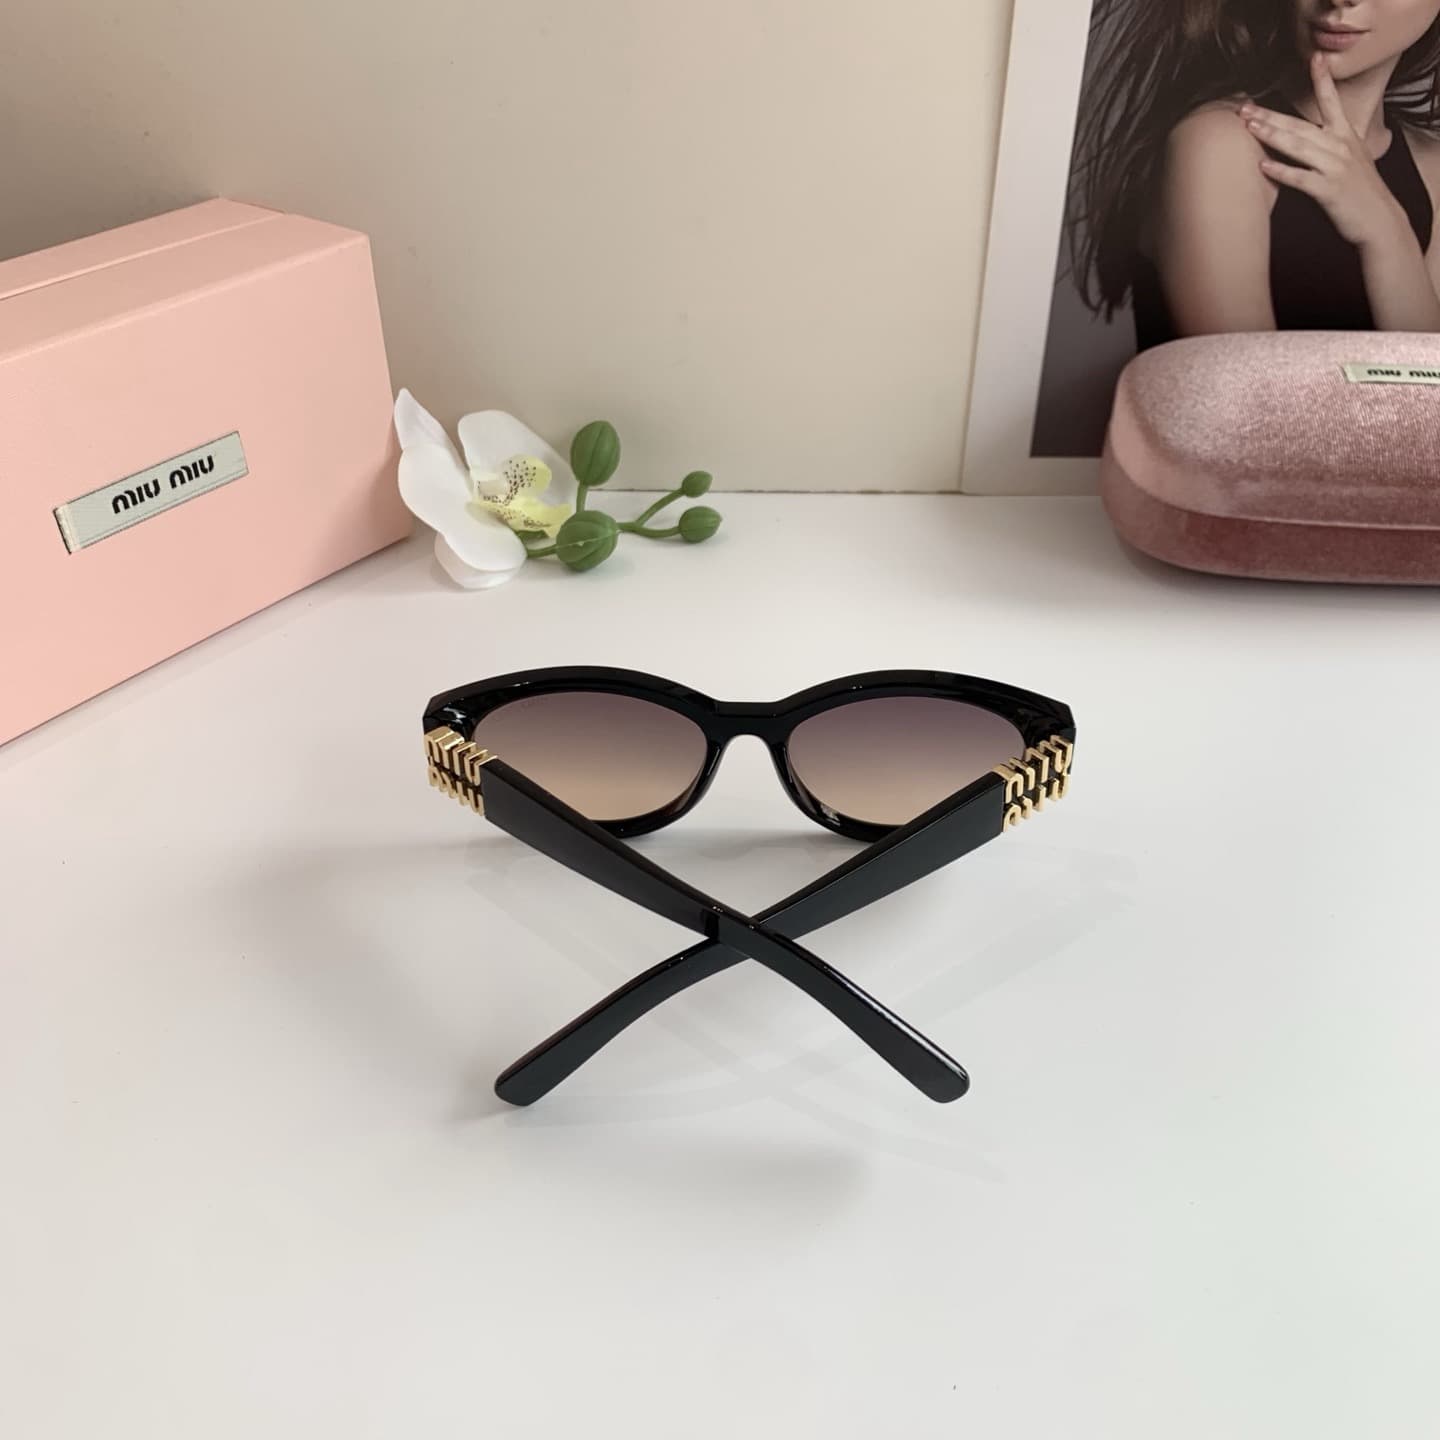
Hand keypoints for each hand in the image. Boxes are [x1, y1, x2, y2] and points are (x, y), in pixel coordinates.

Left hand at [1239, 52, 1411, 251]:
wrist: (1379, 219)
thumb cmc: (1359, 190)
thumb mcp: (1351, 158)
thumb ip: (1330, 144)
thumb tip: (1306, 138)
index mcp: (1345, 135)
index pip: (1331, 102)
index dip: (1323, 79)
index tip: (1315, 58)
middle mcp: (1340, 146)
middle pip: (1300, 125)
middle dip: (1271, 115)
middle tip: (1245, 108)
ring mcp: (1335, 167)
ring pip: (1298, 146)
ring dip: (1272, 135)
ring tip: (1249, 127)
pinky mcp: (1329, 189)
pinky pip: (1300, 178)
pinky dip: (1281, 171)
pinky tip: (1263, 165)